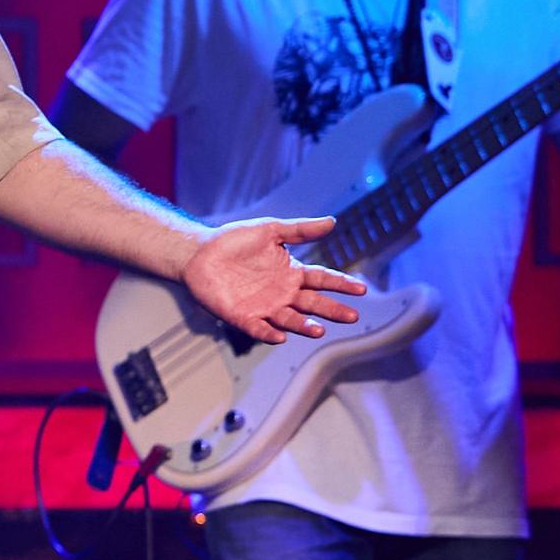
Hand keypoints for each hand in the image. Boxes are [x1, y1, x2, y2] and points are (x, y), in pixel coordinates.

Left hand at [183, 216, 365, 344]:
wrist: (198, 252)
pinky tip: (280, 337)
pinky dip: (269, 333)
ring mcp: (263, 306)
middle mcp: (282, 293)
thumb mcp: (270, 230)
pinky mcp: (241, 316)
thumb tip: (332, 222)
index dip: (341, 284)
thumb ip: (300, 229)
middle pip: (312, 304)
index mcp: (291, 273)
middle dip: (332, 310)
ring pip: (289, 320)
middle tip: (352, 316)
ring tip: (319, 330)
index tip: (361, 290)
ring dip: (304, 326)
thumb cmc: (234, 241)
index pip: (322, 280)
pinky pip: (258, 328)